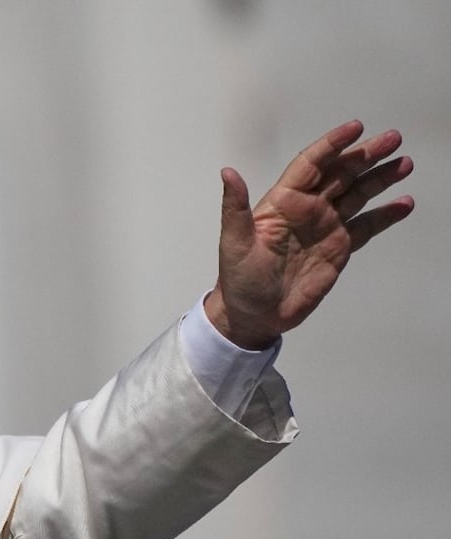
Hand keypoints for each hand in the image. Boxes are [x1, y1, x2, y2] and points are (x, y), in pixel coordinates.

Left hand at [204, 120, 413, 348]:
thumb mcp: (233, 242)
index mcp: (282, 202)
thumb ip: (235, 207)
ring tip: (404, 164)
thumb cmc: (238, 279)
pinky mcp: (339, 248)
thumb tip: (228, 173)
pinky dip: (385, 215)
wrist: (254, 315)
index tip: (355, 128)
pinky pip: (366, 226)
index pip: (310, 165)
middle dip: (366, 155)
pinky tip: (404, 204)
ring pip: (358, 195)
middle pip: (341, 174)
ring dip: (380, 178)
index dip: (332, 145)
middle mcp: (307, 209)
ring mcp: (325, 227)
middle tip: (393, 138)